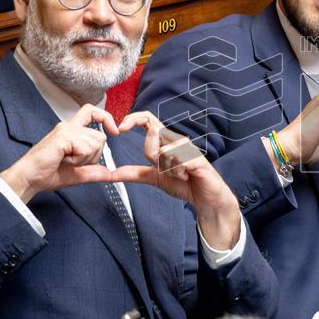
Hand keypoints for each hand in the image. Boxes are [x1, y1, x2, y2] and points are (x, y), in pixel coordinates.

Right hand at [0, 105, 116, 202]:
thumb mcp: (77, 174)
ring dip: (84, 159)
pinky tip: (63, 160)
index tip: (115, 131)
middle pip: (100, 137)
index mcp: (71, 132)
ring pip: (95, 143)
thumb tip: (109, 174)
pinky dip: (78, 160)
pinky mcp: (63, 136)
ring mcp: (65, 130)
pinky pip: (86, 148)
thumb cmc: (47, 173)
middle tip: (73, 161)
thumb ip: (94, 172)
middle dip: (93, 156)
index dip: (106, 118)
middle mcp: (68, 127)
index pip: (92, 112)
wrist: (29, 179)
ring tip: (66, 160)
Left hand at [111, 112, 240, 248]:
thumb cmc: (185, 184)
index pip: (148, 119)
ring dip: (166, 167)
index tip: (120, 129)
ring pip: (163, 149)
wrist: (206, 199)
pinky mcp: (196, 158)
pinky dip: (177, 171)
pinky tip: (186, 176)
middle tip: (164, 168)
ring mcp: (188, 148)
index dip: (133, 118)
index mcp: (166, 141)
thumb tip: (112, 173)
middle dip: (151, 155)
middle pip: (152, 134)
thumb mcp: (154, 178)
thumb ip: (135, 174)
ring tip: (179, 174)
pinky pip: (177, 160)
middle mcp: (177, 140)